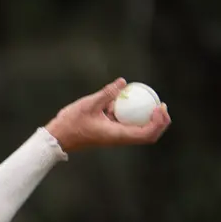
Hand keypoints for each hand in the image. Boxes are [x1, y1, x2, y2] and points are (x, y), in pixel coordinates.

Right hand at [45, 78, 169, 153]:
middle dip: (160, 122)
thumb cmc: (71, 123)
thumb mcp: (89, 104)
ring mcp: (116, 136)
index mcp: (117, 135)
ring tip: (152, 101)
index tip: (159, 107)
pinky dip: (135, 114)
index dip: (158, 122)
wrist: (58, 137)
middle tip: (162, 105)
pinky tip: (130, 99)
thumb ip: (107, 93)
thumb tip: (123, 82)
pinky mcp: (111, 132)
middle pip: (149, 135)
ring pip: (141, 131)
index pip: (146, 134)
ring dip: (149, 118)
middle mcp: (120, 138)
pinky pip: (129, 124)